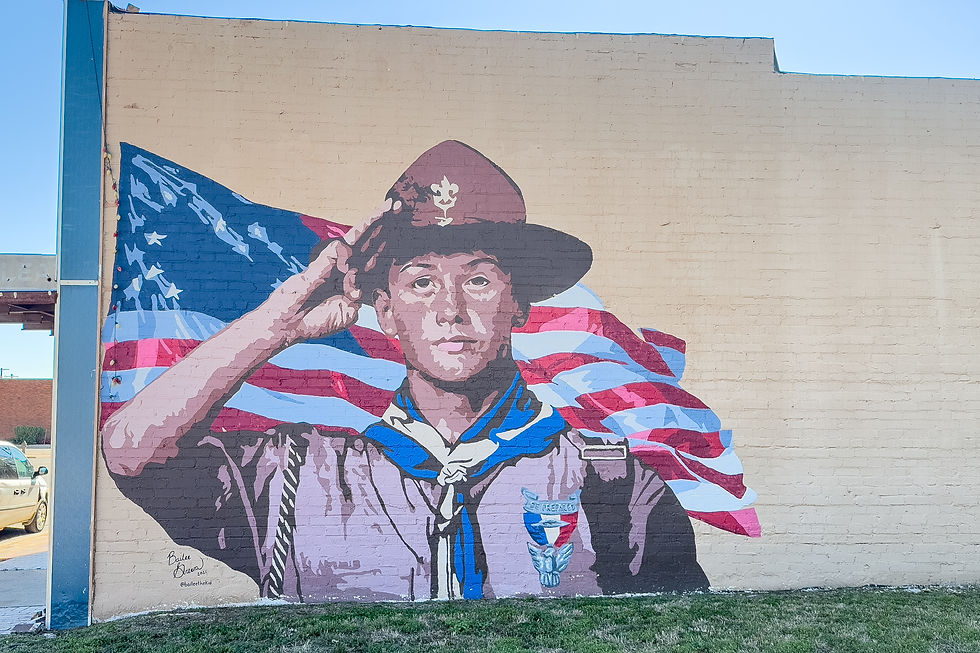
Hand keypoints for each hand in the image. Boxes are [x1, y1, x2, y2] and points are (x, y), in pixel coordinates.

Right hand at [264, 198, 398, 342]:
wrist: (292, 322)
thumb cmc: (317, 320)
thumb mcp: (350, 313)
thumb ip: (364, 300)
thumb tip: (376, 286)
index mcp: (356, 280)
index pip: (379, 259)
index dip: (393, 246)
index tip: (409, 233)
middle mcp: (350, 266)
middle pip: (374, 243)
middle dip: (390, 227)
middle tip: (403, 208)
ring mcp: (341, 259)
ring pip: (365, 236)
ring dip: (380, 220)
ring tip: (395, 205)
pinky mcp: (330, 254)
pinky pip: (350, 239)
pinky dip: (364, 229)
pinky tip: (376, 219)